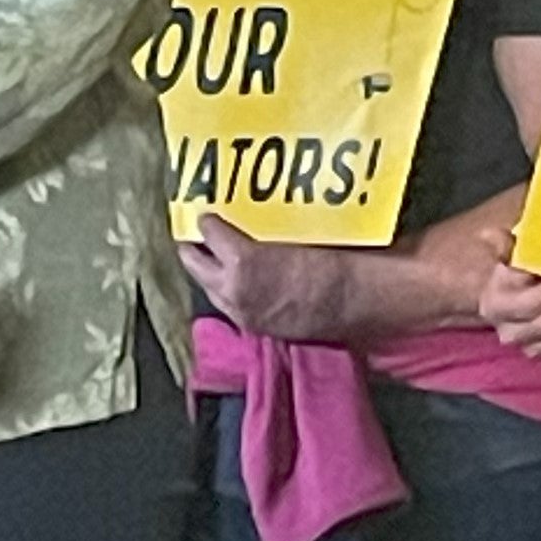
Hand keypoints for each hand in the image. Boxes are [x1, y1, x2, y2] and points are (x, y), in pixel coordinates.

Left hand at [185, 213, 358, 340]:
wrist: (349, 300)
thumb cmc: (328, 261)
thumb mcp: (289, 237)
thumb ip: (260, 233)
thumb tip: (247, 220)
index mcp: (242, 260)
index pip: (209, 232)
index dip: (206, 221)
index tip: (206, 215)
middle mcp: (233, 288)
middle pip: (194, 263)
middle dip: (192, 248)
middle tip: (192, 236)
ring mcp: (240, 310)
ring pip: (207, 287)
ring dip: (206, 272)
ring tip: (208, 258)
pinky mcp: (251, 326)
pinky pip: (226, 305)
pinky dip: (224, 291)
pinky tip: (231, 282)